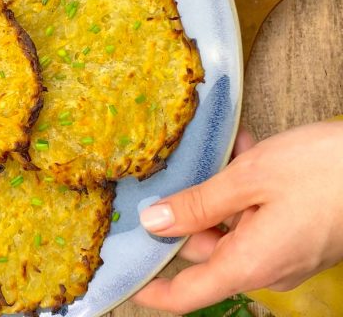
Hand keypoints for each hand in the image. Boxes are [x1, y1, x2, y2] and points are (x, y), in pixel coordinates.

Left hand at [132, 121, 342, 314]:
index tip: (125, 280)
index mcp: (248, 264)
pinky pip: (259, 219)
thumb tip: (154, 224)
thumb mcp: (247, 179)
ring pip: (232, 228)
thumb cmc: (323, 171)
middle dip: (189, 214)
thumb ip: (196, 205)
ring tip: (226, 151)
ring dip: (221, 193)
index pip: (186, 295)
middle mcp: (266, 267)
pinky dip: (246, 192)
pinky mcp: (302, 237)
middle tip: (180, 174)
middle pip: (205, 252)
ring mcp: (286, 254)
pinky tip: (247, 153)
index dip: (152, 291)